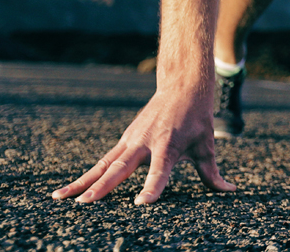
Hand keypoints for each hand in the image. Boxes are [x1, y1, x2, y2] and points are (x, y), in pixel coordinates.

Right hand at [51, 88, 235, 203]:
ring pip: (104, 164)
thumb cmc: (197, 118)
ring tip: (60, 197)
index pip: (160, 171)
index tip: (142, 203)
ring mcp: (131, 140)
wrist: (182, 86)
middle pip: (121, 168)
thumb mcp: (207, 145)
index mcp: (168, 145)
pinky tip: (71, 188)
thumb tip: (230, 190)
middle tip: (85, 202)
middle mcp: (146, 143)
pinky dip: (87, 173)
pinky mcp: (125, 139)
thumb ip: (212, 172)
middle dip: (102, 186)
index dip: (152, 187)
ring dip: (82, 181)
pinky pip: (104, 160)